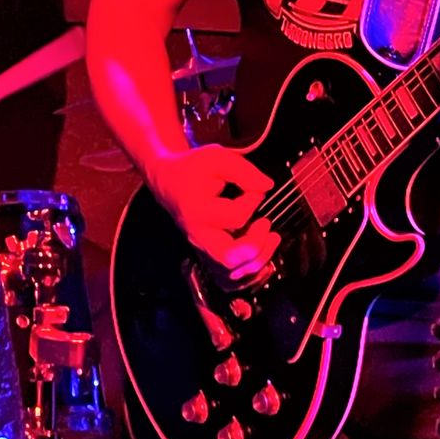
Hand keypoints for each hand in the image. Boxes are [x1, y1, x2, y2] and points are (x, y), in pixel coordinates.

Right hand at [148, 144, 279, 278]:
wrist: (170, 182)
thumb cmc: (193, 169)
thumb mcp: (217, 158)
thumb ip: (244, 171)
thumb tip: (266, 186)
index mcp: (197, 211)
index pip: (236, 217)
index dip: (253, 200)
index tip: (254, 188)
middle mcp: (198, 236)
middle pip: (229, 259)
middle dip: (256, 247)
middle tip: (266, 225)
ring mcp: (202, 249)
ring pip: (231, 276)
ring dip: (258, 261)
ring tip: (269, 238)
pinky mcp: (208, 256)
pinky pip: (229, 280)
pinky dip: (249, 274)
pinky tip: (262, 256)